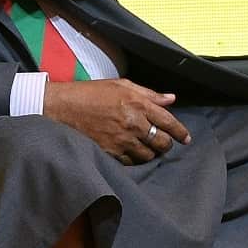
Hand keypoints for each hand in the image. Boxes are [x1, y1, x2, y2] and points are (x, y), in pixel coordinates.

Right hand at [42, 78, 191, 163]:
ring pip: (149, 155)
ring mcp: (122, 139)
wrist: (61, 107)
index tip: (185, 138)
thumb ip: (147, 93)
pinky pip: (132, 161)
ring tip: (144, 147)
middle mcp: (133, 123)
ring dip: (149, 152)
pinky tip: (130, 151)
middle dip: (165, 143)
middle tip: (161, 142)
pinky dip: (134, 158)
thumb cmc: (88, 93)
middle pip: (162, 142)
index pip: (169, 122)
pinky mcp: (112, 152)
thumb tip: (170, 99)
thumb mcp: (118, 85)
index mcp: (137, 103)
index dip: (180, 132)